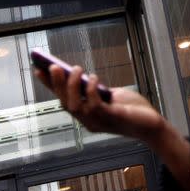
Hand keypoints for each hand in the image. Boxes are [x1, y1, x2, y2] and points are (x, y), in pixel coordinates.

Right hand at [36, 64, 189, 190]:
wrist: (151, 124)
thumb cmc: (132, 110)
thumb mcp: (111, 96)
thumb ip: (97, 90)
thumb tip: (82, 76)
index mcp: (87, 114)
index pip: (63, 99)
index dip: (50, 86)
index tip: (38, 70)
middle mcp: (88, 120)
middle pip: (64, 103)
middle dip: (57, 84)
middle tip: (54, 66)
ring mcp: (98, 122)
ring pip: (74, 106)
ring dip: (72, 85)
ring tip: (76, 69)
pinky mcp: (110, 119)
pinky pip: (94, 105)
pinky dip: (90, 90)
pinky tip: (93, 78)